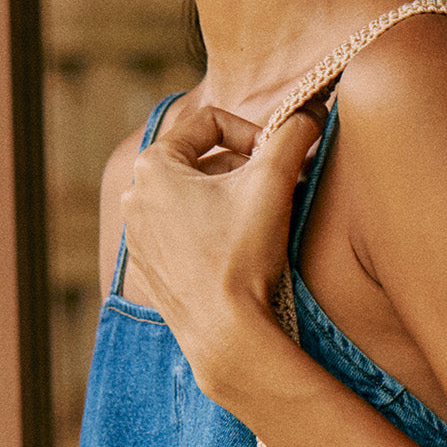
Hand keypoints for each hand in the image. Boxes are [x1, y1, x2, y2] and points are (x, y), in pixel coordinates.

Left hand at [121, 99, 326, 381]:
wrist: (226, 335)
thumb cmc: (242, 257)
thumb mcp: (273, 182)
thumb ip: (293, 135)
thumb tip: (312, 111)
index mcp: (153, 165)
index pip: (209, 124)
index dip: (253, 134)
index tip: (277, 160)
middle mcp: (135, 197)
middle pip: (200, 163)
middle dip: (241, 172)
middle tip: (276, 193)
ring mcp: (139, 238)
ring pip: (192, 200)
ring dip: (228, 203)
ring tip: (259, 226)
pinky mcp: (150, 271)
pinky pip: (183, 236)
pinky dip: (211, 236)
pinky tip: (237, 256)